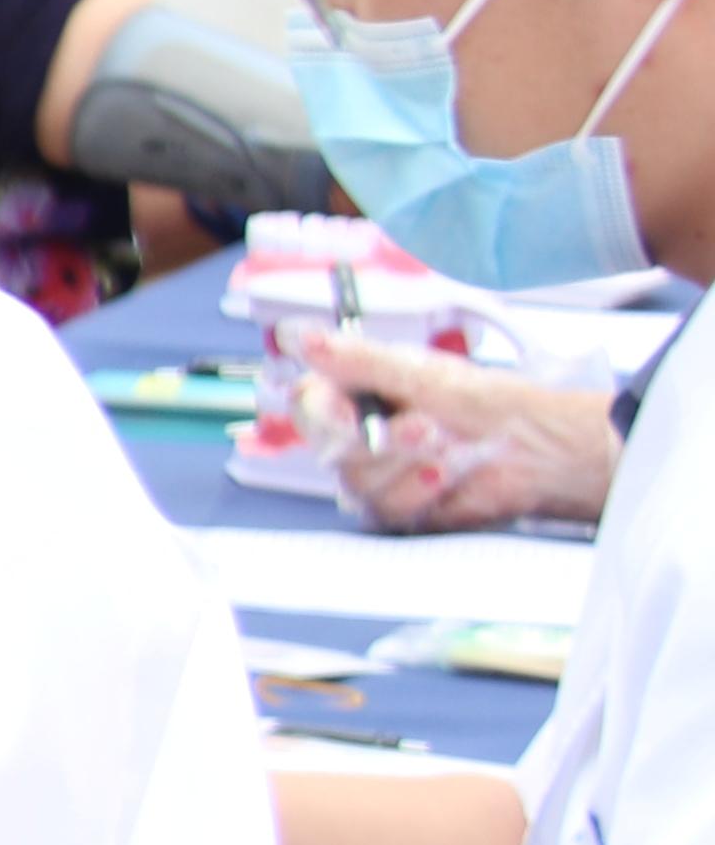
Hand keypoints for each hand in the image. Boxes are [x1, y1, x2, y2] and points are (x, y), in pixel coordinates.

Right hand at [300, 331, 619, 534]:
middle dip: (384, 442)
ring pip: (359, 482)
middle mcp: (364, 434)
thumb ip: (357, 360)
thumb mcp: (422, 374)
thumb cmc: (494, 405)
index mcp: (361, 392)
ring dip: (409, 466)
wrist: (544, 452)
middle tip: (428, 428)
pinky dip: (422, 492)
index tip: (346, 414)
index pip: (310, 403)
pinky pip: (387, 508)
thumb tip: (300, 336)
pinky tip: (451, 475)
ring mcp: (381, 473)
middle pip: (332, 448)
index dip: (322, 413)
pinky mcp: (400, 507)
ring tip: (452, 450)